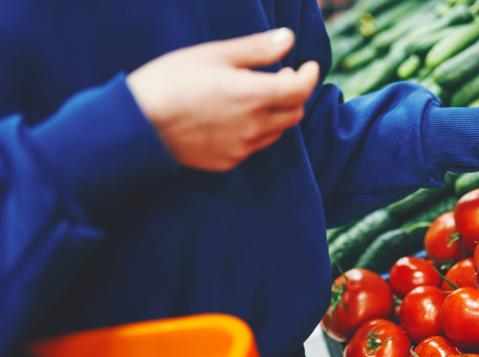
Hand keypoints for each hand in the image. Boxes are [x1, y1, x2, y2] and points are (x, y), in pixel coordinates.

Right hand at [127, 28, 319, 171]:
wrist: (136, 124)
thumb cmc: (171, 80)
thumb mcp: (214, 55)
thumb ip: (257, 50)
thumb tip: (289, 39)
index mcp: (253, 96)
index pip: (301, 90)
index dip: (310, 76)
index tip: (309, 66)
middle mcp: (253, 126)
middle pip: (294, 113)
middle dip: (294, 93)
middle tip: (281, 76)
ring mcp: (241, 147)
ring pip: (275, 131)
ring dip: (275, 113)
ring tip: (255, 95)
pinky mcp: (227, 162)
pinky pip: (253, 146)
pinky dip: (255, 130)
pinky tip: (234, 117)